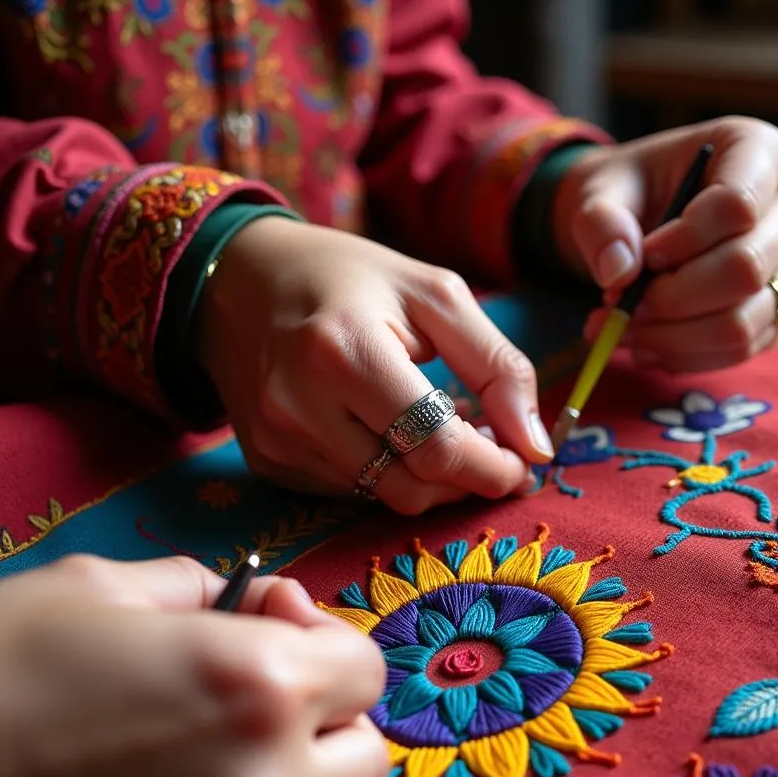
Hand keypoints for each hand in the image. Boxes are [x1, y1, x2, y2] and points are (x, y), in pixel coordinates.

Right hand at [0, 555, 388, 776]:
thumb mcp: (102, 586)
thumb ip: (204, 585)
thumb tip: (259, 601)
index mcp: (259, 681)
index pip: (366, 667)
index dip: (325, 639)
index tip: (274, 627)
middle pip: (368, 750)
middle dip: (332, 713)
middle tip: (269, 694)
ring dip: (307, 776)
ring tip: (237, 751)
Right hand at [200, 219, 552, 514]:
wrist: (239, 281)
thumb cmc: (348, 279)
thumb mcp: (436, 296)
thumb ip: (497, 366)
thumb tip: (538, 445)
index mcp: (346, 352)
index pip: (438, 447)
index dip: (493, 467)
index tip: (522, 462)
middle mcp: (300, 407)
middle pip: (412, 487)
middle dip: (466, 480)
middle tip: (490, 452)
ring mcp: (278, 441)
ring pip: (383, 497)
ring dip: (429, 479)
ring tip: (441, 433)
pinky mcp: (267, 461)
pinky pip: (349, 492)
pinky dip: (386, 473)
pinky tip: (390, 434)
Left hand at [553, 116, 777, 371]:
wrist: (637, 219)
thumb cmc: (628, 193)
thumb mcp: (599, 192)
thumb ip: (601, 223)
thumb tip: (618, 273)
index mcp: (759, 152)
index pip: (738, 205)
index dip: (684, 241)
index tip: (642, 256)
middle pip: (746, 269)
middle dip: (673, 298)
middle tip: (619, 303)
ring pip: (743, 323)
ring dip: (672, 338)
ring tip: (621, 329)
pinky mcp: (774, 312)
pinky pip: (738, 351)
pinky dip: (683, 357)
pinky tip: (644, 346)